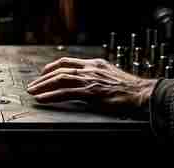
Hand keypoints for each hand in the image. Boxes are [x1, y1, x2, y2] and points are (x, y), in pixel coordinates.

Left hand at [27, 57, 156, 113]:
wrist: (142, 94)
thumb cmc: (126, 89)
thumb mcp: (108, 77)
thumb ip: (93, 77)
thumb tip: (79, 85)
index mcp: (94, 64)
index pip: (67, 62)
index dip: (51, 67)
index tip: (42, 73)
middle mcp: (90, 69)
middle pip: (59, 70)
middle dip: (42, 78)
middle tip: (32, 86)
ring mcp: (90, 80)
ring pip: (60, 80)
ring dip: (43, 86)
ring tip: (33, 92)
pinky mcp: (91, 92)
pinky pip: (66, 93)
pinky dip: (51, 96)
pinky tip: (42, 99)